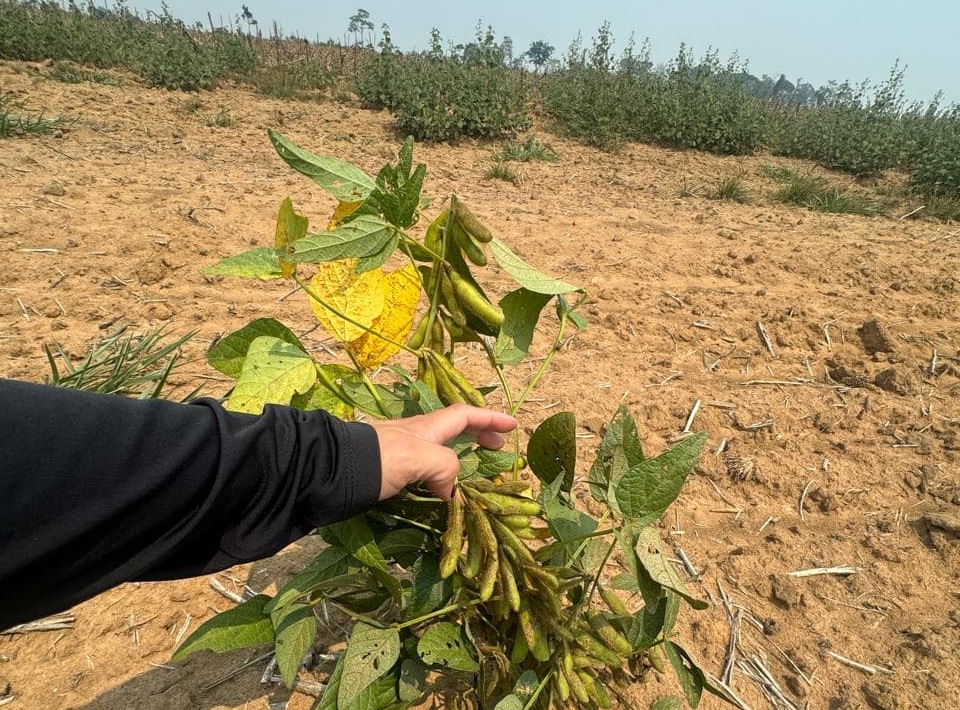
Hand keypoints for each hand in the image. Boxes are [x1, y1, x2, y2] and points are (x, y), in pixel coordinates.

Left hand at [370, 403, 516, 500]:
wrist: (334, 472)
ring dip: (459, 459)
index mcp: (428, 428)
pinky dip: (440, 478)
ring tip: (473, 477)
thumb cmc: (379, 459)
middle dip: (478, 435)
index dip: (490, 418)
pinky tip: (440, 493)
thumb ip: (446, 466)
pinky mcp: (390, 473)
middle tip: (497, 450)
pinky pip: (425, 471)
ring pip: (439, 451)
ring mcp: (402, 454)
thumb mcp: (421, 457)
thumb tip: (452, 490)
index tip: (513, 425)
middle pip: (454, 429)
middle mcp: (416, 436)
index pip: (465, 415)